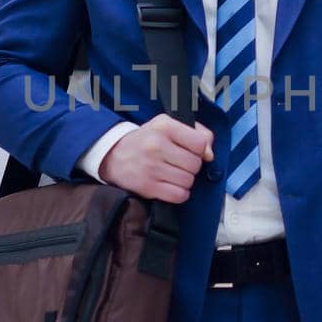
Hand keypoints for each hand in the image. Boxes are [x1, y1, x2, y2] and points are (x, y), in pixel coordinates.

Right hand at [98, 115, 213, 203]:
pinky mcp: (148, 186)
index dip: (201, 150)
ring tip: (172, 173)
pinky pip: (179, 195)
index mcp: (164, 127)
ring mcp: (151, 167)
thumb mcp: (167, 125)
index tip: (192, 151)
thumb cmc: (144, 141)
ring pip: (188, 181)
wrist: (112, 155)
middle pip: (195, 164)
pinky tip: (170, 185)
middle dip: (191, 166)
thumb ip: (196, 133)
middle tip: (178, 163)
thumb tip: (210, 154)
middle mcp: (157, 146)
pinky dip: (178, 193)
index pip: (200, 143)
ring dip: (184, 180)